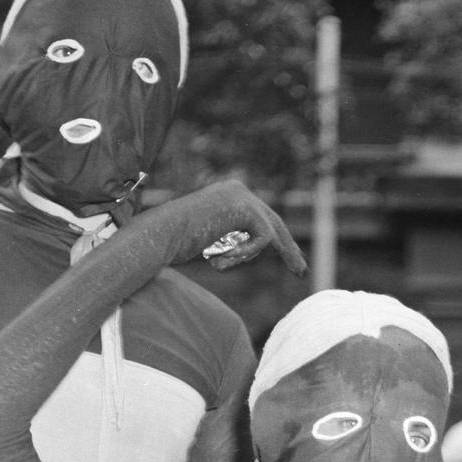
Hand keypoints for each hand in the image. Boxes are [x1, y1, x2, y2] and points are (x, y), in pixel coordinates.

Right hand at [146, 179, 306, 275]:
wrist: (160, 234)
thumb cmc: (175, 242)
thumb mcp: (212, 241)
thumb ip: (235, 240)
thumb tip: (257, 250)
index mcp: (230, 193)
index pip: (263, 218)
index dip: (280, 240)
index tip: (294, 261)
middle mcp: (239, 189)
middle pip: (275, 223)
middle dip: (288, 249)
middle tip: (301, 272)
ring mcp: (244, 196)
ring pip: (268, 236)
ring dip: (245, 256)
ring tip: (216, 260)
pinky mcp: (247, 208)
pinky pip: (263, 241)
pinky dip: (244, 254)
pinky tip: (220, 256)